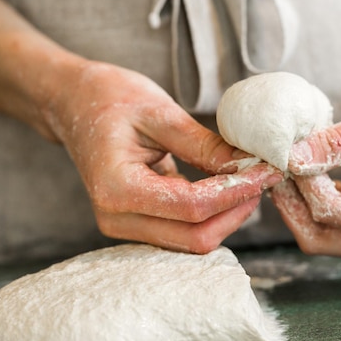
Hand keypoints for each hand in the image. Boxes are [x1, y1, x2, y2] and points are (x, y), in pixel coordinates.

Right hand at [46, 61, 282, 252]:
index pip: (192, 206)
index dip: (236, 191)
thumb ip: (204, 144)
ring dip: (227, 216)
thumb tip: (249, 165)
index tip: (267, 170)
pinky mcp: (136, 224)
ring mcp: (124, 226)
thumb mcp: (159, 111)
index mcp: (117, 187)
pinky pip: (183, 233)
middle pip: (195, 237)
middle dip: (237, 210)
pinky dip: (212, 216)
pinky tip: (228, 189)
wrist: (73, 104)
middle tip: (263, 176)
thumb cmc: (108, 98)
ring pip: (192, 242)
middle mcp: (116, 218)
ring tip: (249, 180)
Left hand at [271, 78, 340, 256]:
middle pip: (320, 238)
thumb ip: (338, 141)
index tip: (284, 152)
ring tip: (283, 166)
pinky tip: (302, 170)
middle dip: (291, 204)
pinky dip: (313, 198)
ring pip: (321, 233)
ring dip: (298, 203)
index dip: (301, 184)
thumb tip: (290, 157)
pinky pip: (332, 220)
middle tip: (272, 166)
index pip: (331, 214)